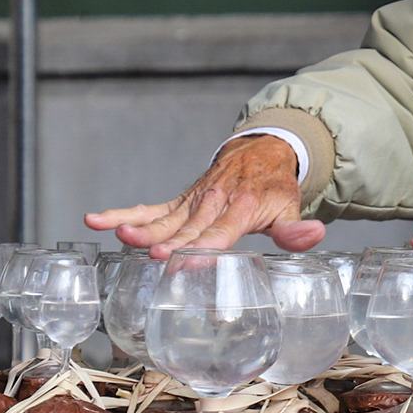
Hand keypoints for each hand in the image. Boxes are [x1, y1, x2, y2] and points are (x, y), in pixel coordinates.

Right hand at [85, 135, 326, 259]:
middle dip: (169, 241)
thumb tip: (315, 235)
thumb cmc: (275, 188)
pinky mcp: (180, 202)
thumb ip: (296, 228)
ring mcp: (193, 203)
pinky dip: (122, 213)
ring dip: (140, 226)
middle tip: (151, 252)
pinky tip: (96, 220)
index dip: (204, 247)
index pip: (221, 233)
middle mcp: (212, 204)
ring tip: (120, 234)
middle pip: (187, 228)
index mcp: (242, 209)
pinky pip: (149, 209)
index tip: (188, 259)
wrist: (261, 152)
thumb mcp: (291, 206)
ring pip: (163, 218)